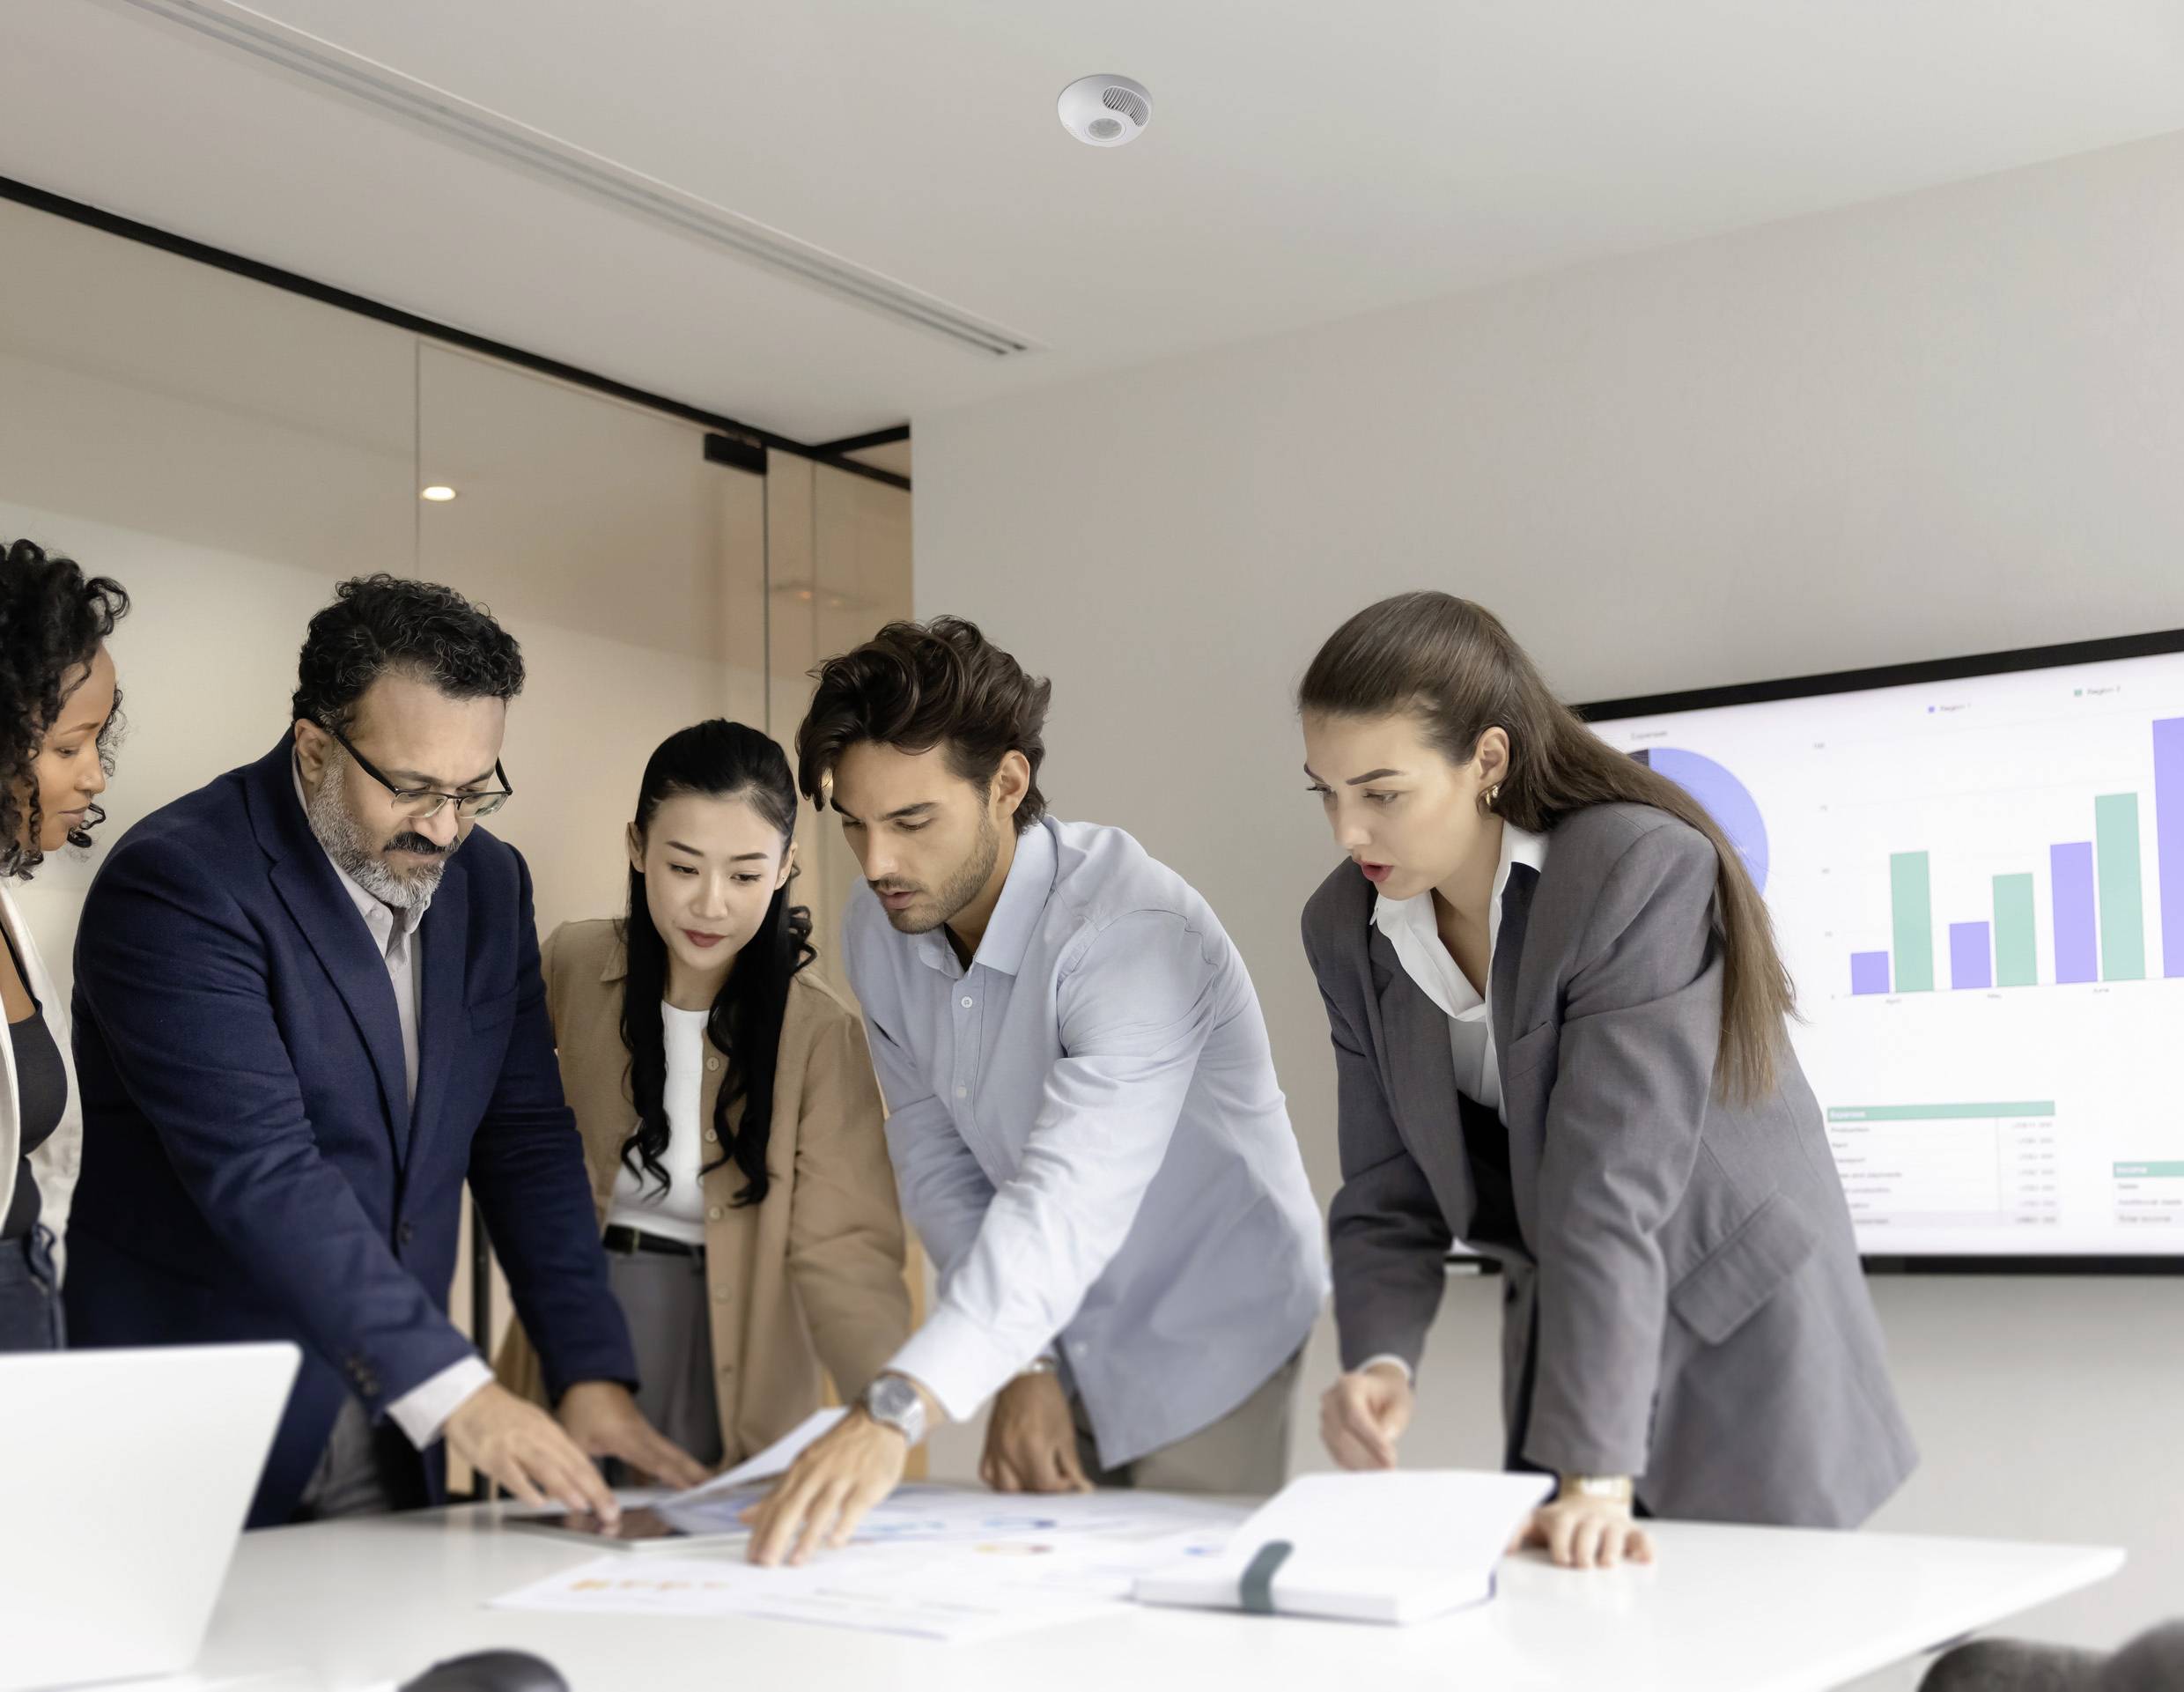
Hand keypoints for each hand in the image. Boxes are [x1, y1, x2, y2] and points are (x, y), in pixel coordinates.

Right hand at [444, 1381, 619, 1520]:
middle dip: (592, 1490)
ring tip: (582, 1506)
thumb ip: (551, 1454)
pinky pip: (512, 1472)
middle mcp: (538, 1436)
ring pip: (546, 1467)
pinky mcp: (493, 1453)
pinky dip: (526, 1488)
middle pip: (570, 1465)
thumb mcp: (534, 1429)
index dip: (598, 1484)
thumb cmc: (502, 1418)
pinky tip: (538, 1501)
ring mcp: (516, 1444)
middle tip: (608, 1511)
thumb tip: (569, 1481)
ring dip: (565, 1488)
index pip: (581, 1461)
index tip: (611, 1503)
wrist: (469, 1399)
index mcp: (550, 1432)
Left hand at [556, 1380, 709, 1490]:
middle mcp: (642, 1435)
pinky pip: (662, 1452)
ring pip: (672, 1454)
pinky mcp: (643, 1432)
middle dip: (695, 1473)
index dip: (674, 1477)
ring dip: (690, 1469)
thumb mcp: (573, 1440)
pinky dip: (673, 1465)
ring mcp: (645, 1433)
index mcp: (626, 1438)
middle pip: (674, 1457)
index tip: (692, 1489)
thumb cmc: (581, 1406)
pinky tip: (676, 1480)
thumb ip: (579, 1472)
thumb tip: (581, 1499)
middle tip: (715, 1487)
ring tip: (708, 1484)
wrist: (590, 1373)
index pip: (655, 1462)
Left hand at [742, 1407, 911, 1565]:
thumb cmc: (840, 1448)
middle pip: (793, 1507)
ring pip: (821, 1509)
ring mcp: (843, 1478)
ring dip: (807, 1537)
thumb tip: (745, 1516)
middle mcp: (818, 1473)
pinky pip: (853, 1507)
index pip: (775, 1503)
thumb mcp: (804, 1464)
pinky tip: (834, 1542)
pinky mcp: (868, 1484)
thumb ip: (777, 1493)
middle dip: (777, 1536)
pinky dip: (843, 1525)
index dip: (761, 1530)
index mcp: (800, 1469)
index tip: (751, 1555)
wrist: (879, 1419)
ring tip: (795, 1561)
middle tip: (765, 1562)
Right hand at [980, 1370, 1092, 1493]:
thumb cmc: (1046, 1399)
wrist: (1025, 1378)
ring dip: (1021, 1488)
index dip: (1061, 1484)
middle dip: (1044, 1487)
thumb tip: (1081, 1485)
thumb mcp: (1065, 1432)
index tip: (1067, 1476)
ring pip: (1005, 1488)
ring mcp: (997, 1450)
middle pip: (1026, 1490)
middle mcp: (1011, 1452)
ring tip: (1035, 1475)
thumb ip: (1072, 1464)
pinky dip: (1000, 1479)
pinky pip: (988, 1474)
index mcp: (1033, 1448)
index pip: (1046, 1485)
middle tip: (1054, 1474)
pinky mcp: (988, 1445)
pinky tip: (1014, 1471)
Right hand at [1319, 1361, 1413, 1469]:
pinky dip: (1354, 1464)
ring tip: (1382, 1470)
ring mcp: (1326, 1416)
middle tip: (1388, 1468)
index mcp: (1349, 1386)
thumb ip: (1393, 1420)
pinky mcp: (1327, 1432)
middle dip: (1367, 1455)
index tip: (1388, 1456)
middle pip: (1343, 1433)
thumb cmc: (1388, 1393)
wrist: (1378, 1389)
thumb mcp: (1401, 1401)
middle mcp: (1332, 1399)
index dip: (1371, 1439)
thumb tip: (1384, 1440)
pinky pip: (1337, 1453)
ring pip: (1338, 1446)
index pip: (1354, 1415)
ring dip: (1361, 1463)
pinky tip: (1370, 1469)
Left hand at [1510, 1491, 1655, 1569]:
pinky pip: (1641, 1536)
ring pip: (1614, 1532)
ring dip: (1612, 1548)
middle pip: (1588, 1530)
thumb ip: (1517, 1530)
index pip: (1563, 1527)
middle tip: (1582, 1565)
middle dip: (1585, 1548)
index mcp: (1564, 1516)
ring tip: (1606, 1563)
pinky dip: (1645, 1547)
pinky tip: (1645, 1559)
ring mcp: (1610, 1523)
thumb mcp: (1536, 1521)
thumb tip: (1503, 1548)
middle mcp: (1589, 1518)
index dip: (1562, 1544)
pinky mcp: (1630, 1531)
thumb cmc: (1560, 1521)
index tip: (1563, 1561)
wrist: (1591, 1500)